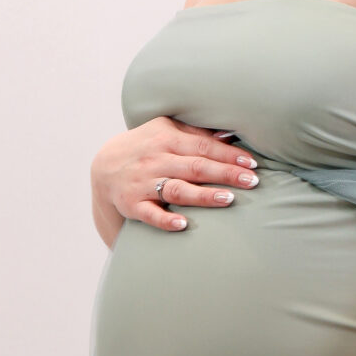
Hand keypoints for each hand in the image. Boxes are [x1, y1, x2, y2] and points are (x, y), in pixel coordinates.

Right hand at [90, 115, 259, 243]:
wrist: (104, 167)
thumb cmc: (146, 147)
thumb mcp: (165, 131)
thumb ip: (195, 134)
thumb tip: (230, 134)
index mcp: (167, 138)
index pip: (203, 146)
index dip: (229, 155)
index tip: (252, 164)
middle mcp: (155, 159)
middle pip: (196, 167)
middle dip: (225, 173)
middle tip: (252, 181)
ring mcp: (143, 182)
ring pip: (177, 189)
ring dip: (203, 195)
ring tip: (228, 199)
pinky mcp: (132, 204)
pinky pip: (150, 214)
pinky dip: (165, 220)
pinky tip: (183, 225)